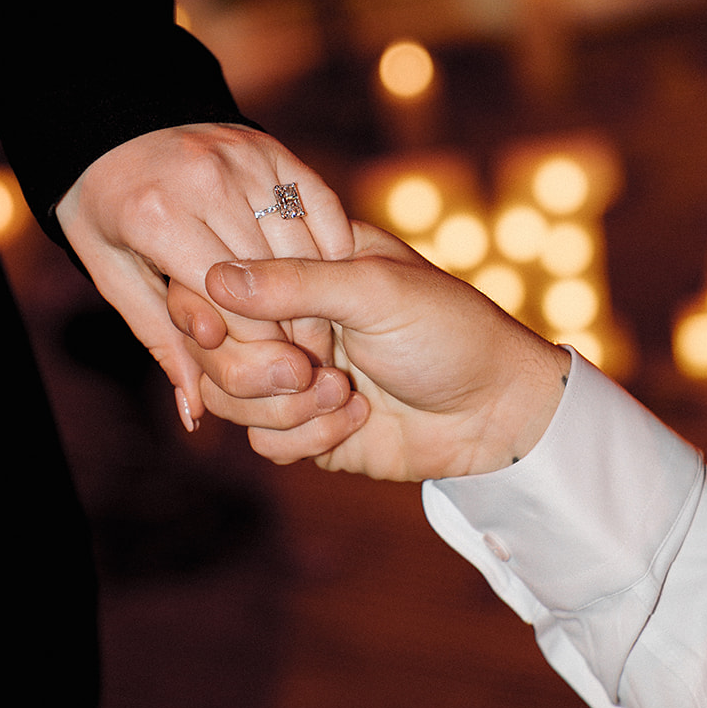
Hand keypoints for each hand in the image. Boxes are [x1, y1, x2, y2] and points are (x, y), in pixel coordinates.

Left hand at [54, 123, 353, 422]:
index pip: (227, 300)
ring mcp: (242, 157)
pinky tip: (333, 282)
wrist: (110, 124)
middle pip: (271, 274)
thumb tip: (196, 412)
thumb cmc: (106, 210)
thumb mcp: (115, 274)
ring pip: (302, 241)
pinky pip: (319, 202)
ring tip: (324, 332)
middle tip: (313, 366)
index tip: (278, 377)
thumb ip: (162, 339)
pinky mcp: (271, 146)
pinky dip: (332, 245)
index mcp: (156, 217)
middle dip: (296, 328)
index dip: (259, 346)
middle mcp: (203, 180)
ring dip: (322, 293)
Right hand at [169, 222, 569, 479]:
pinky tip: (354, 420)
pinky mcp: (306, 428)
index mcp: (303, 266)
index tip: (219, 328)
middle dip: (250, 366)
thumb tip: (215, 277)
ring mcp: (293, 375)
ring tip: (340, 393)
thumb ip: (296, 284)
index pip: (219, 277)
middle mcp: (290, 318)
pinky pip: (264, 442)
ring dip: (283, 406)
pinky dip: (306, 438)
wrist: (497, 412)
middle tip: (301, 369)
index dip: (209, 307)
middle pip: (211, 346)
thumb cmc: (450, 332)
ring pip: (229, 398)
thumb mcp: (376, 293)